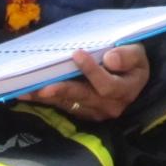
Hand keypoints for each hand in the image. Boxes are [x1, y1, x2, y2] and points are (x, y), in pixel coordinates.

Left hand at [26, 43, 149, 121]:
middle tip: (43, 87)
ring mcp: (95, 112)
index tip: (77, 53)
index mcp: (126, 90)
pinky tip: (30, 94)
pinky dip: (46, 100)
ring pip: (69, 104)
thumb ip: (127, 55)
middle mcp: (110, 106)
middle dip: (63, 90)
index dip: (91, 71)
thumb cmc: (132, 61)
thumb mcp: (137, 53)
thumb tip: (109, 58)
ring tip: (27, 91)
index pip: (107, 85)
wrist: (132, 76)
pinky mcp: (82, 113)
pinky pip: (63, 106)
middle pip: (84, 97)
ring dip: (47, 98)